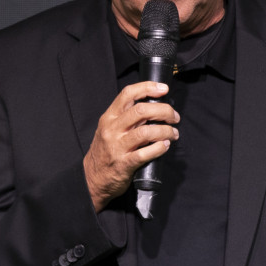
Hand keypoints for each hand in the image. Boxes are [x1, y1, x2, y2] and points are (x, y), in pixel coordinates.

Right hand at [84, 81, 179, 209]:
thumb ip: (127, 118)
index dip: (147, 88)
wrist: (92, 178)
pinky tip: (165, 146)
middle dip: (163, 111)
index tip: (163, 89)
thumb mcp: (110, 129)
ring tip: (173, 133)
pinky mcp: (124, 164)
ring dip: (165, 131)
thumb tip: (155, 108)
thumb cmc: (105, 151)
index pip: (128, 94)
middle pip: (141, 111)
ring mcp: (117, 147)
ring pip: (145, 132)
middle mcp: (112, 129)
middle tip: (174, 117)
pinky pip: (145, 153)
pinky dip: (159, 148)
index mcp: (109, 117)